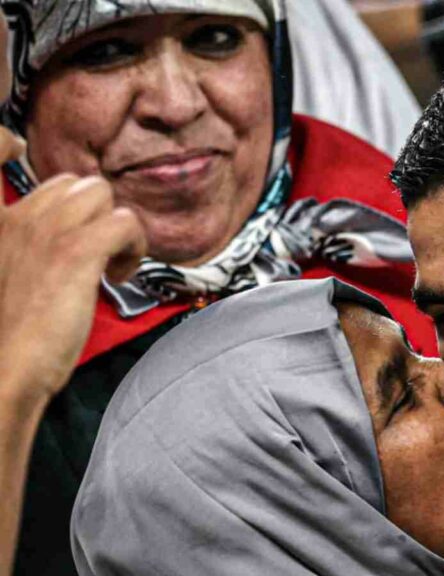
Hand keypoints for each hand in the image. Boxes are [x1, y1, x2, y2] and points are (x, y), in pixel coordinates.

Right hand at [0, 146, 145, 406]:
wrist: (4, 370)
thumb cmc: (10, 334)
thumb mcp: (7, 275)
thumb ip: (26, 248)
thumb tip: (69, 239)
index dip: (3, 145)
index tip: (15, 151)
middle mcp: (16, 217)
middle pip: (75, 182)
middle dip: (96, 213)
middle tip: (95, 252)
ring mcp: (46, 230)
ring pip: (103, 193)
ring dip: (117, 228)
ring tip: (109, 265)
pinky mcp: (77, 251)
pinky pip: (126, 222)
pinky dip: (133, 247)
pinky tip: (117, 275)